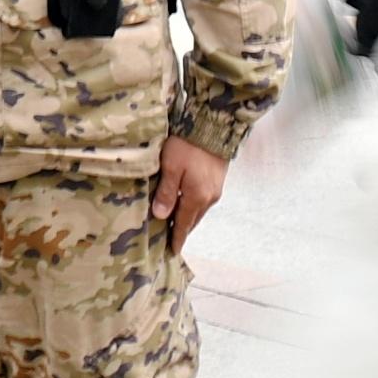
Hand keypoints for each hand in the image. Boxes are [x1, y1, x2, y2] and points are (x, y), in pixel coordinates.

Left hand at [151, 135, 228, 253]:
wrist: (213, 126)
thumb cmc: (187, 145)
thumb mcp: (170, 167)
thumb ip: (166, 193)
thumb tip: (160, 216)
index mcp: (196, 198)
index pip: (183, 225)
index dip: (176, 238)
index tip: (172, 252)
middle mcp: (209, 198)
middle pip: (192, 220)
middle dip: (181, 231)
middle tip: (170, 241)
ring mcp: (215, 189)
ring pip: (198, 211)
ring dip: (187, 219)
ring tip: (175, 225)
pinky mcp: (217, 180)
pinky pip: (203, 201)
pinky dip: (193, 207)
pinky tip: (186, 205)